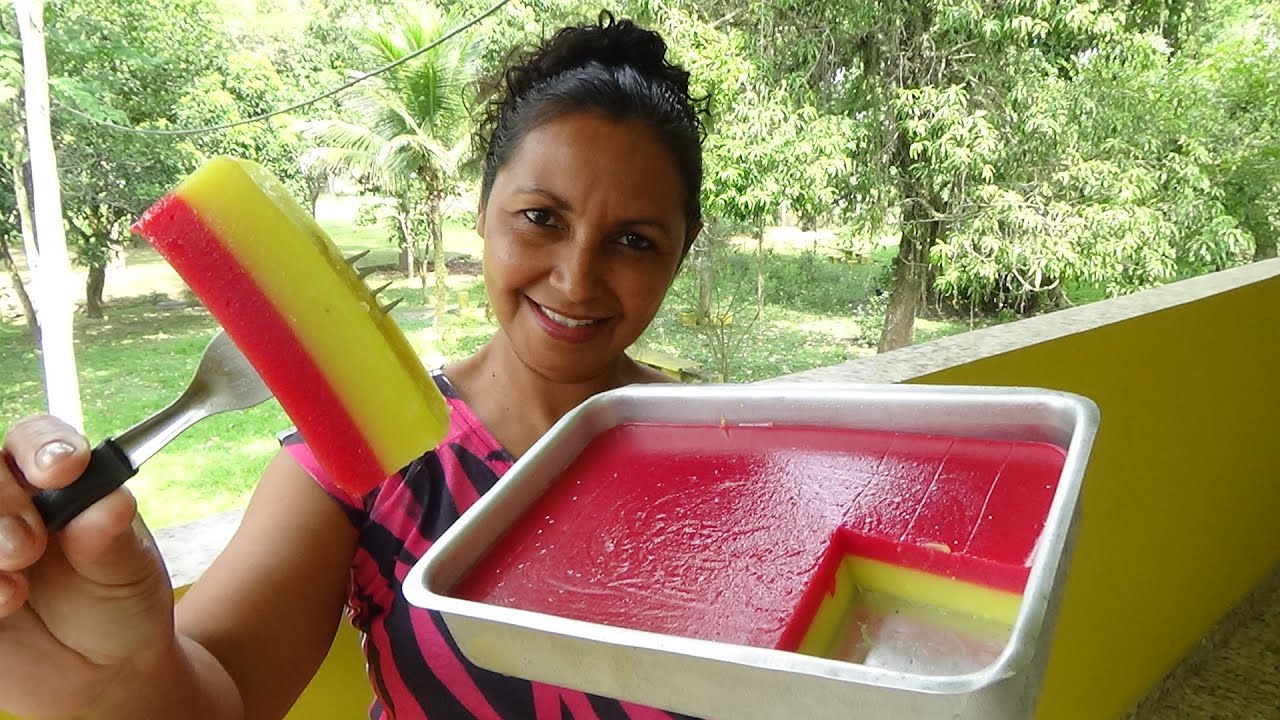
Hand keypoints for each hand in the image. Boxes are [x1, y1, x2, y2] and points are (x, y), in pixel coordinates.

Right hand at [0, 415, 175, 717]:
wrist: (104, 667)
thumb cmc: (119, 601)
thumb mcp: (129, 569)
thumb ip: (113, 537)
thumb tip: (112, 503)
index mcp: (53, 481)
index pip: (34, 439)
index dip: (42, 446)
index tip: (65, 469)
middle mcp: (6, 504)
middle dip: (0, 500)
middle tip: (30, 545)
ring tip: (17, 590)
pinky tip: (4, 607)